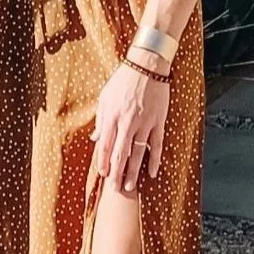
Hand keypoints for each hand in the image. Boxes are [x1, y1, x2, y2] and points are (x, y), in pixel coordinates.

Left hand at [87, 59, 169, 196]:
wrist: (147, 65)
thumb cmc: (124, 80)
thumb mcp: (105, 96)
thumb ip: (101, 119)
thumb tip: (95, 138)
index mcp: (112, 115)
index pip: (106, 145)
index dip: (104, 162)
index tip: (103, 174)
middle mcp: (127, 121)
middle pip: (120, 153)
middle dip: (116, 173)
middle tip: (115, 189)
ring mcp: (144, 122)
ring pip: (138, 153)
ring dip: (133, 171)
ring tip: (129, 186)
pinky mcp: (158, 121)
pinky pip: (157, 145)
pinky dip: (155, 160)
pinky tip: (152, 173)